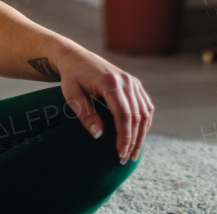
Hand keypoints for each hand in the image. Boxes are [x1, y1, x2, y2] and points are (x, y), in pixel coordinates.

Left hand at [52, 45, 152, 163]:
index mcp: (110, 81)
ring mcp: (132, 81)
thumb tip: (98, 135)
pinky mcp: (134, 84)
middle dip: (133, 140)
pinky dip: (144, 123)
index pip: (123, 114)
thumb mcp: (71, 95)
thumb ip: (85, 114)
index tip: (120, 153)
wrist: (76, 57)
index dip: (124, 136)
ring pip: (144, 112)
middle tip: (126, 159)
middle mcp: (125, 80)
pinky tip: (138, 137)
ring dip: (141, 134)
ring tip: (133, 153)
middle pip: (137, 115)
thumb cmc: (72, 77)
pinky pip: (145, 106)